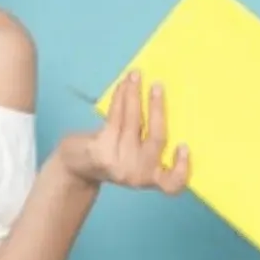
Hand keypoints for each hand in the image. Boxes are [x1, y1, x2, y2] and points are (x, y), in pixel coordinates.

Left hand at [59, 70, 189, 193]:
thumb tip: (161, 102)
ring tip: (135, 75)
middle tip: (158, 86)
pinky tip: (123, 85)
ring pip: (133, 122)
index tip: (184, 146)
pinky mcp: (101, 150)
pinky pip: (116, 117)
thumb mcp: (134, 157)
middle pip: (156, 139)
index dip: (182, 168)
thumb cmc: (111, 156)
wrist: (75, 168)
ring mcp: (119, 162)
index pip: (171, 183)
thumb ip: (149, 142)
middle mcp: (136, 174)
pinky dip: (120, 98)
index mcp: (150, 178)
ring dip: (134, 94)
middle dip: (157, 109)